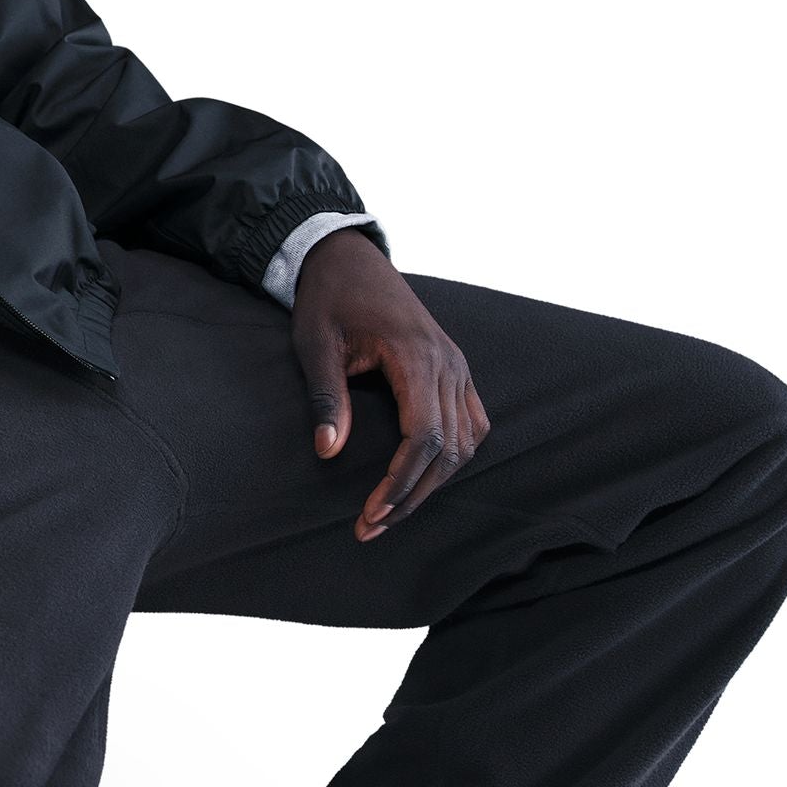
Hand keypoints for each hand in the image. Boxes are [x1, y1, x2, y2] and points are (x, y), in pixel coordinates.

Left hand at [290, 228, 491, 541]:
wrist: (346, 259)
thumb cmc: (327, 300)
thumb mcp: (314, 345)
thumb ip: (326, 398)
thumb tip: (328, 452)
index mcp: (415, 354)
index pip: (424, 436)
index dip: (400, 482)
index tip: (369, 514)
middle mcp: (448, 362)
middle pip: (448, 449)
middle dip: (412, 495)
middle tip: (371, 527)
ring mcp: (458, 365)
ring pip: (466, 441)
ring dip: (434, 482)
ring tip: (392, 511)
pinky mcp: (456, 368)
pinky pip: (472, 423)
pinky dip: (453, 456)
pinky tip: (423, 477)